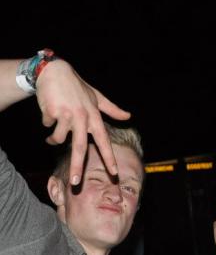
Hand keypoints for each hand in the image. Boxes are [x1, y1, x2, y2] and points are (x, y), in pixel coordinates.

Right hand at [36, 60, 130, 184]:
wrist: (54, 71)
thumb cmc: (76, 87)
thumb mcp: (96, 97)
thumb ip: (112, 109)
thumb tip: (128, 116)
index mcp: (94, 117)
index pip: (104, 141)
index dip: (109, 158)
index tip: (114, 173)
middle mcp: (82, 118)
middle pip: (80, 147)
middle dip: (77, 167)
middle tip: (75, 183)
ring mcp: (67, 115)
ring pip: (59, 138)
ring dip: (53, 139)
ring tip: (52, 137)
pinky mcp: (52, 112)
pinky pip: (48, 125)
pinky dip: (47, 122)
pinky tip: (49, 111)